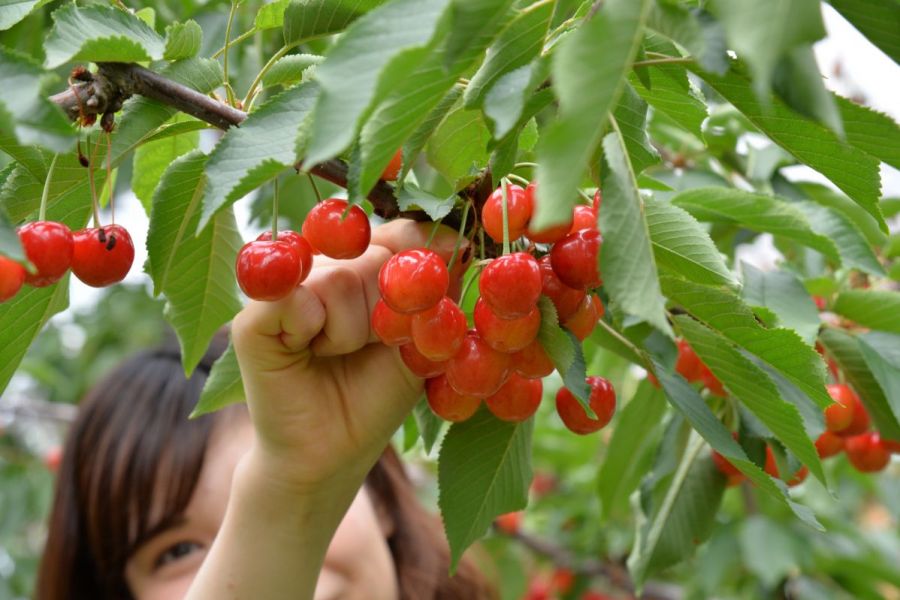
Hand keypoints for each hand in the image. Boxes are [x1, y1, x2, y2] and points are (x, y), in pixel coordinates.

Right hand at [231, 219, 466, 494]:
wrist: (332, 452)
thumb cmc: (377, 395)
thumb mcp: (419, 339)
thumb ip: (434, 290)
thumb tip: (462, 240)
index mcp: (364, 262)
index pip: (403, 234)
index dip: (417, 270)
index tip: (416, 312)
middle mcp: (323, 262)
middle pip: (375, 255)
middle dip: (385, 314)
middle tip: (365, 347)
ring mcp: (285, 283)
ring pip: (340, 279)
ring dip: (351, 332)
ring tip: (335, 354)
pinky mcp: (251, 315)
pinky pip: (294, 297)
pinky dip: (312, 330)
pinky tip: (305, 351)